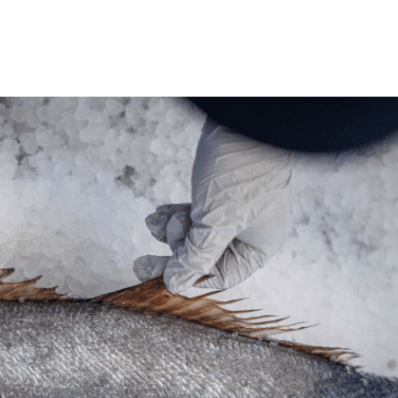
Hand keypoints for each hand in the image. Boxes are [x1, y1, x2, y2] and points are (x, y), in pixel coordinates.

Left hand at [133, 120, 291, 293]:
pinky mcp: (221, 191)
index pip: (220, 277)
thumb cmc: (239, 168)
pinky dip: (174, 215)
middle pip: (204, 256)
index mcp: (258, 244)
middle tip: (139, 264)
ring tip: (152, 223)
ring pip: (196, 233)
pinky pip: (196, 213)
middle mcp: (250, 230)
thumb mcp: (216, 220)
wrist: (244, 113)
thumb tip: (175, 284)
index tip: (162, 277)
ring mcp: (236, 209)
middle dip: (173, 254)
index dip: (190, 278)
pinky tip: (155, 215)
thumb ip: (196, 256)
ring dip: (170, 232)